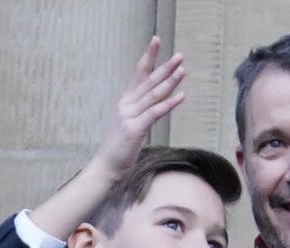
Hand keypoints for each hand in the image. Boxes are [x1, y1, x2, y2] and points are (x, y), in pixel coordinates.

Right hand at [90, 36, 186, 182]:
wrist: (106, 166)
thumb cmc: (120, 148)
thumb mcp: (131, 124)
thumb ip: (142, 111)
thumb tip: (157, 103)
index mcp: (125, 101)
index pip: (139, 74)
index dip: (149, 57)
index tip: (156, 40)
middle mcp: (126, 104)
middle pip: (148, 81)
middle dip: (165, 67)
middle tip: (180, 55)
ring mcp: (129, 115)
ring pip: (153, 94)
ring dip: (169, 81)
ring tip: (183, 70)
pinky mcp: (134, 129)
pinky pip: (155, 113)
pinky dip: (169, 103)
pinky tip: (182, 95)